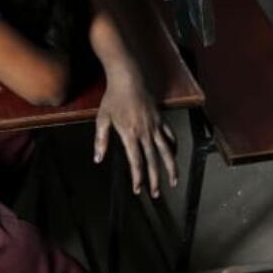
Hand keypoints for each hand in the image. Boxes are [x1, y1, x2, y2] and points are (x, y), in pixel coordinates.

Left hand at [94, 72, 177, 196]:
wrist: (128, 78)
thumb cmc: (113, 98)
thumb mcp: (102, 119)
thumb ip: (101, 140)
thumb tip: (98, 159)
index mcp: (130, 134)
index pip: (136, 161)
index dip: (138, 177)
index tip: (138, 189)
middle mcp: (145, 132)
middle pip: (153, 161)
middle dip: (155, 179)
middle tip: (155, 194)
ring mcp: (155, 125)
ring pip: (167, 151)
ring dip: (171, 168)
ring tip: (174, 182)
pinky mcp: (161, 118)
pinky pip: (170, 136)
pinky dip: (174, 148)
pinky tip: (174, 156)